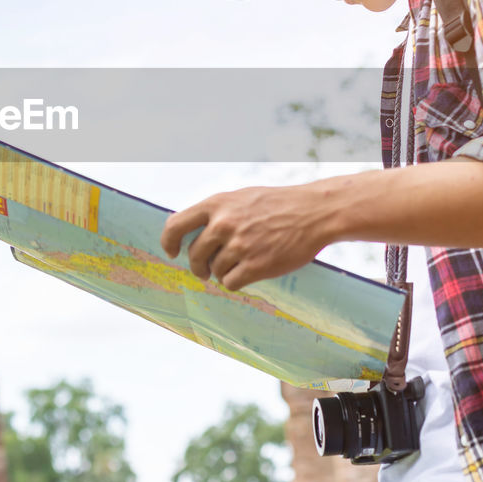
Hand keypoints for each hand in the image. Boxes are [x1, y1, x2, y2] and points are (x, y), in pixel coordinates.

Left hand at [159, 182, 339, 290]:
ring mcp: (239, 246)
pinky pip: (231, 283)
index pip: (175, 225)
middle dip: (198, 266)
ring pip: (215, 272)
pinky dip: (236, 282)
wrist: (312, 212)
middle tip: (206, 270)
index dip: (169, 242)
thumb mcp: (241, 198)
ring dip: (223, 273)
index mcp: (217, 204)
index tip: (173, 252)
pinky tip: (248, 273)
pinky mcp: (255, 266)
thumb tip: (192, 231)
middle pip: (194, 255)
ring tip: (239, 264)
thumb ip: (217, 212)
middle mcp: (224, 224)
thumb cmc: (277, 204)